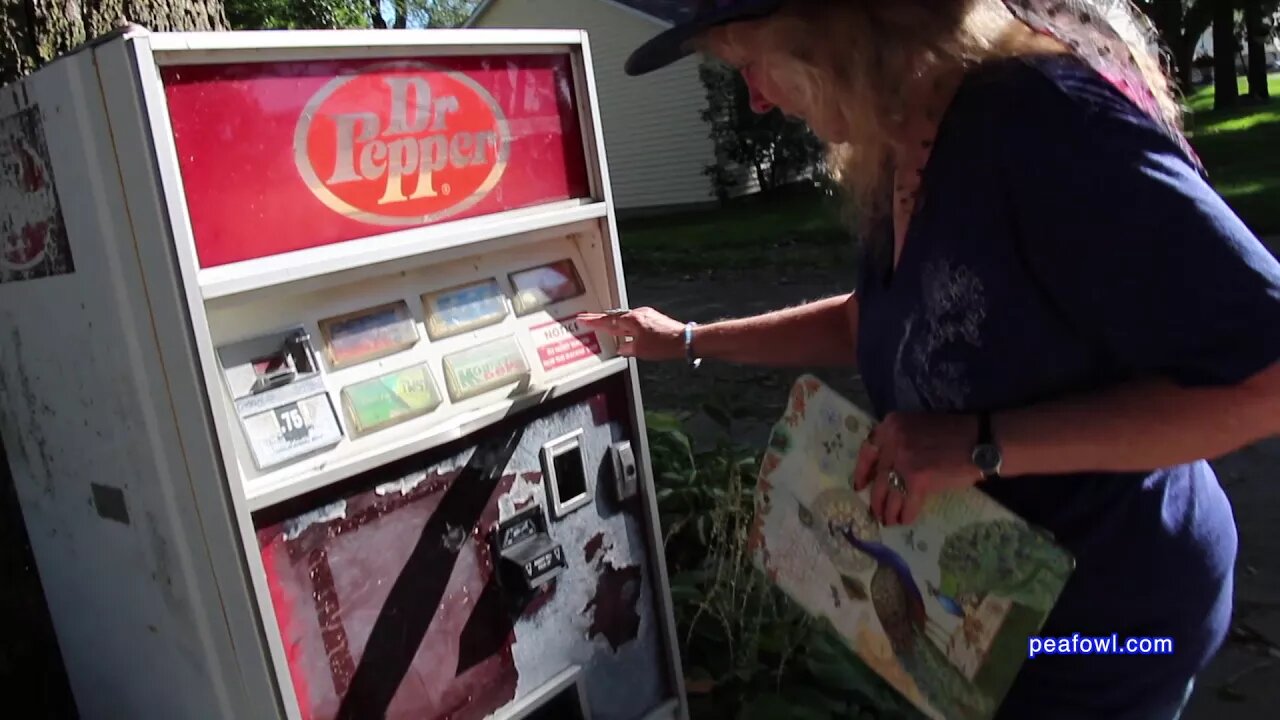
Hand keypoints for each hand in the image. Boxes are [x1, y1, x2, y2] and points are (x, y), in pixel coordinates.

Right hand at [577, 307, 685, 360]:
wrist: (684, 340)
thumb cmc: (663, 345)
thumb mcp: (640, 350)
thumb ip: (627, 348)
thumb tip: (621, 348)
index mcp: (631, 320)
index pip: (607, 321)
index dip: (593, 321)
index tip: (582, 318)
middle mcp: (637, 314)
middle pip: (614, 317)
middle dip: (600, 319)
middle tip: (588, 319)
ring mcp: (646, 315)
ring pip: (624, 318)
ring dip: (614, 322)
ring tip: (603, 325)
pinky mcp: (653, 318)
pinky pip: (634, 320)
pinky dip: (626, 325)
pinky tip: (626, 330)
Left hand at [851, 411, 983, 525]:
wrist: (981, 441)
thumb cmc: (955, 434)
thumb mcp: (918, 427)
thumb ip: (899, 442)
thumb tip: (885, 470)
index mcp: (891, 425)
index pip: (868, 451)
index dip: (862, 471)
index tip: (859, 486)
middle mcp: (893, 440)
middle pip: (878, 476)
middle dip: (876, 498)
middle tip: (876, 512)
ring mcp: (903, 460)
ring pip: (889, 493)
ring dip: (888, 511)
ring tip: (889, 521)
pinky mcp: (916, 479)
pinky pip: (906, 503)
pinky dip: (905, 514)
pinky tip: (905, 520)